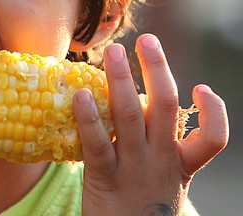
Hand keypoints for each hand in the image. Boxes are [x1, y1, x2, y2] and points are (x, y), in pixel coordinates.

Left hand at [73, 34, 228, 215]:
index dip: (214, 111)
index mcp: (182, 164)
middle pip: (166, 106)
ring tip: (114, 54)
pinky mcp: (105, 179)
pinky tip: (81, 95)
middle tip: (146, 41)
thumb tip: (143, 111)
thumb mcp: (163, 179)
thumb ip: (160, 148)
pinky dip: (90, 117)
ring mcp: (134, 169)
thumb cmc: (144, 207)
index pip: (213, 137)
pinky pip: (98, 143)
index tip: (201, 88)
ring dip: (121, 81)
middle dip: (158, 69)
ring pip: (131, 116)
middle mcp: (162, 161)